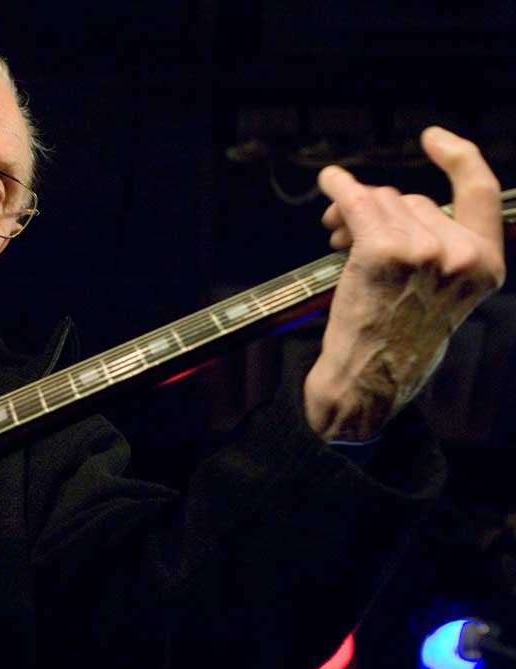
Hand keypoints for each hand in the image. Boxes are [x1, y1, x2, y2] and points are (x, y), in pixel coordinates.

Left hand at [304, 126, 505, 440]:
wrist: (368, 381)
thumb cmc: (396, 341)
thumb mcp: (442, 294)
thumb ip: (437, 248)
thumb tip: (388, 202)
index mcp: (487, 264)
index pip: (482, 192)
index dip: (459, 157)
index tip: (434, 139)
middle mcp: (462, 254)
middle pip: (412, 200)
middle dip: (379, 210)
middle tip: (347, 234)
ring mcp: (423, 251)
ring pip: (381, 203)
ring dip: (352, 212)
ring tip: (336, 238)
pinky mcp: (383, 252)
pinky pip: (358, 202)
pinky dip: (339, 189)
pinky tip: (329, 182)